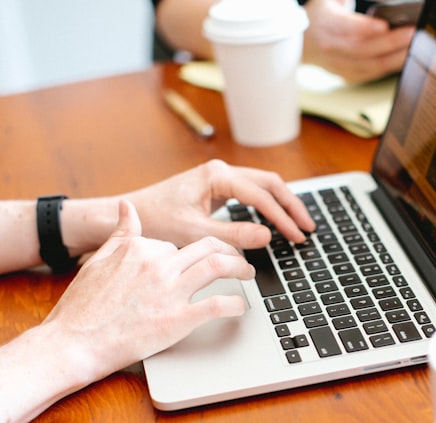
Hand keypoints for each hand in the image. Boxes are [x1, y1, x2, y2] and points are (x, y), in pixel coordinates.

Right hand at [43, 200, 254, 381]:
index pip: (176, 244)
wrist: (73, 343)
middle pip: (207, 246)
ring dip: (240, 267)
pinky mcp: (178, 319)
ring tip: (248, 273)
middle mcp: (157, 264)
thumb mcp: (98, 261)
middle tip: (238, 259)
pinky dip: (235, 304)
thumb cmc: (82, 309)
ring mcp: (169, 291)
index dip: (189, 254)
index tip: (199, 259)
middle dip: (228, 250)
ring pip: (218, 267)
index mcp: (139, 248)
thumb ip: (119, 234)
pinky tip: (240, 307)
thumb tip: (126, 207)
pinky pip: (217, 305)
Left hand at [123, 159, 314, 250]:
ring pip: (263, 187)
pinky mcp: (216, 190)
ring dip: (282, 205)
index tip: (296, 237)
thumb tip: (267, 236)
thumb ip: (233, 234)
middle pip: (270, 184)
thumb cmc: (155, 221)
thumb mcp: (195, 233)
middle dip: (291, 206)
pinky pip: (251, 194)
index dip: (283, 218)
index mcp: (217, 176)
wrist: (128, 216)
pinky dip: (268, 207)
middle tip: (308, 228)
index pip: (262, 196)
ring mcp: (219, 179)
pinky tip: (276, 222)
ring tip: (299, 225)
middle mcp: (220, 172)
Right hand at [303, 0, 414, 82]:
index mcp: (325, 23)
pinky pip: (372, 74)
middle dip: (390, 43)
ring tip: (414, 48)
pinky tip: (404, 59)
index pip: (346, 27)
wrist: (304, 43)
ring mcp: (339, 64)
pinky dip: (389, 68)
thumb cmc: (321, 16)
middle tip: (411, 34)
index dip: (365, 27)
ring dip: (395, 59)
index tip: (384, 25)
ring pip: (370, 66)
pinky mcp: (348, 75)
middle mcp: (331, 46)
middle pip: (363, 49)